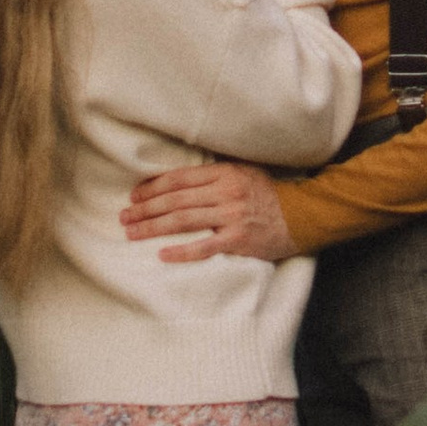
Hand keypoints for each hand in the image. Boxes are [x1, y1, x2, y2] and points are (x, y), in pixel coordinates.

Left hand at [121, 160, 295, 262]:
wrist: (302, 216)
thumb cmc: (269, 193)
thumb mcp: (243, 171)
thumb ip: (214, 174)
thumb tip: (178, 179)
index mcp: (223, 173)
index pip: (179, 178)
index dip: (152, 187)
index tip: (134, 196)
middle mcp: (225, 192)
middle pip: (175, 200)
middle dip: (145, 209)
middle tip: (124, 217)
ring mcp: (231, 216)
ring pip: (183, 221)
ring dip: (153, 227)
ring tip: (132, 233)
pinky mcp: (238, 240)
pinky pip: (204, 247)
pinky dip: (181, 251)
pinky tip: (162, 254)